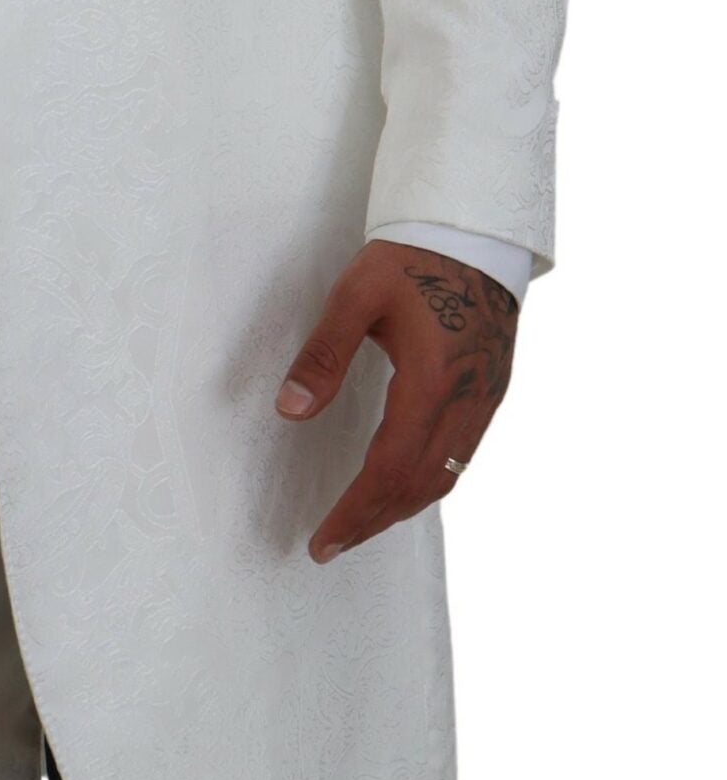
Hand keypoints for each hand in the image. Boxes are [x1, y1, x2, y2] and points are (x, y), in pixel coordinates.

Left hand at [275, 240, 518, 562]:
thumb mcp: (357, 296)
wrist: (477, 234)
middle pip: (418, 486)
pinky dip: (428, 483)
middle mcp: (465, 402)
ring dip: (401, 508)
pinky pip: (461, 458)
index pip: (389, 469)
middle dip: (373, 521)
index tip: (323, 541)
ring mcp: (484, 402)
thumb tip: (289, 411)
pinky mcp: (491, 394)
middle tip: (331, 545)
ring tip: (361, 524)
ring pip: (445, 477)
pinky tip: (404, 486)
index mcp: (431, 383)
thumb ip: (323, 354)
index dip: (356, 511)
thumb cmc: (412, 259)